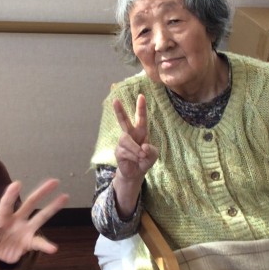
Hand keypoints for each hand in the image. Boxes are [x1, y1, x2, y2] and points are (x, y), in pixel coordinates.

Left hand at [0, 179, 68, 264]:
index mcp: (2, 216)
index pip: (6, 204)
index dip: (11, 195)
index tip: (17, 184)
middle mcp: (17, 219)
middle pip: (30, 203)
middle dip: (41, 192)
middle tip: (54, 181)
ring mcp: (25, 229)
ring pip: (41, 217)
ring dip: (53, 208)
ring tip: (65, 197)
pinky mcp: (29, 242)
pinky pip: (39, 243)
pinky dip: (46, 246)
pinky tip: (54, 248)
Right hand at [111, 95, 158, 217]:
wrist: (135, 173)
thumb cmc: (144, 160)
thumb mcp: (153, 155)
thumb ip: (151, 150)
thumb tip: (142, 147)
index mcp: (140, 132)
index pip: (141, 118)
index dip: (141, 107)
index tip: (141, 96)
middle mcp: (130, 134)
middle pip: (123, 121)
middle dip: (120, 111)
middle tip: (115, 100)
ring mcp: (122, 143)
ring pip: (126, 140)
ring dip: (135, 149)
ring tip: (142, 156)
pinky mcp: (118, 151)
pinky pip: (125, 151)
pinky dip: (133, 156)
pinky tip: (136, 160)